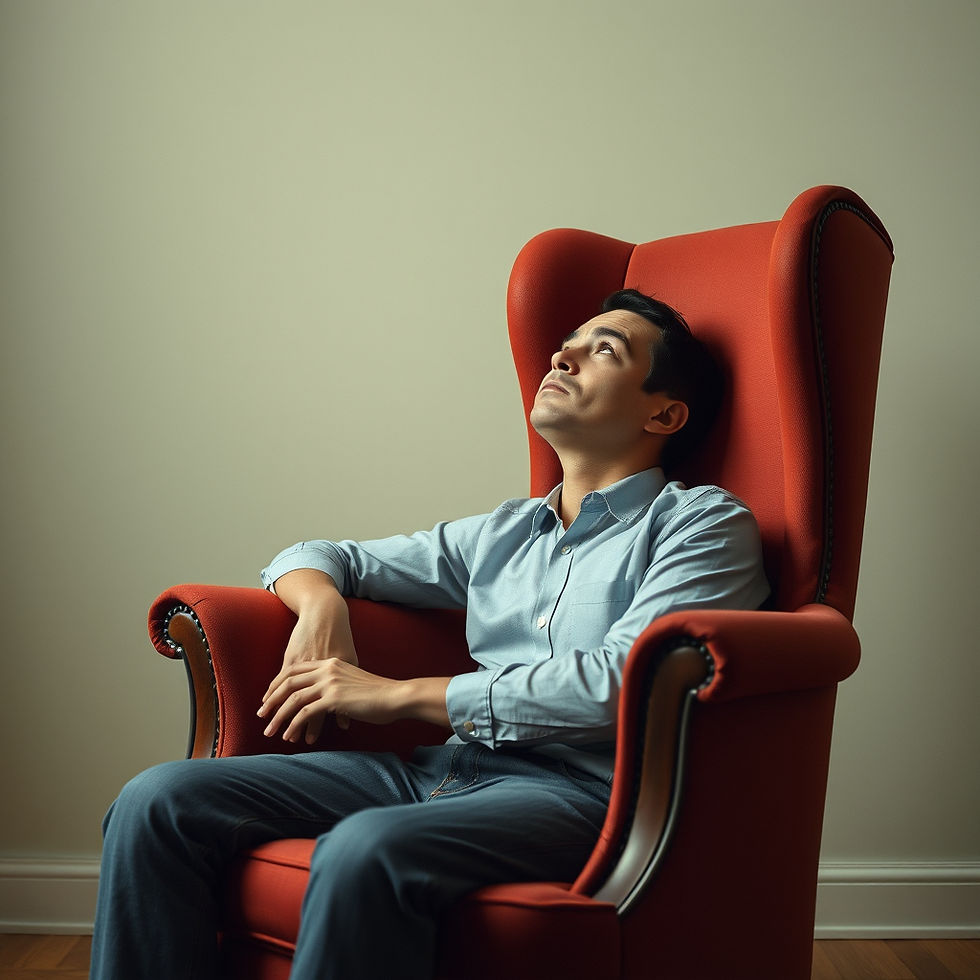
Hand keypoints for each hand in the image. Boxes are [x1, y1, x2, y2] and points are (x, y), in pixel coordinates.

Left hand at [258, 659, 401, 743]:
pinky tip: (289, 735)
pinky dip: (294, 725)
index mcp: (330, 662)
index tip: (268, 699)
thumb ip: (336, 682)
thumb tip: (323, 696)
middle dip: (272, 701)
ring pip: (294, 699)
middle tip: (261, 716)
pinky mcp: (334, 698)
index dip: (277, 685)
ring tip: (270, 731)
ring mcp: (330, 682)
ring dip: (278, 716)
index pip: (294, 670)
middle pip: (288, 683)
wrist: (395, 695)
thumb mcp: (352, 679)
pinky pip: (306, 712)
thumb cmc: (377, 693)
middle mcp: (327, 669)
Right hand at [262, 570, 359, 741]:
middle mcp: (319, 669)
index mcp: (335, 672)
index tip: (312, 739)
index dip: (317, 722)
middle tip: (291, 739)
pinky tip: (267, 705)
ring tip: (272, 726)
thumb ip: (346, 689)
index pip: (325, 703)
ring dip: (279, 710)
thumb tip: (345, 720)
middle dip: (297, 721)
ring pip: (290, 691)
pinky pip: (280, 678)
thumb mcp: (349, 662)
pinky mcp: (291, 656)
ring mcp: (303, 662)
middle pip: (306, 701)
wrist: (326, 613)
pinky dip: (273, 692)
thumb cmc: (341, 639)